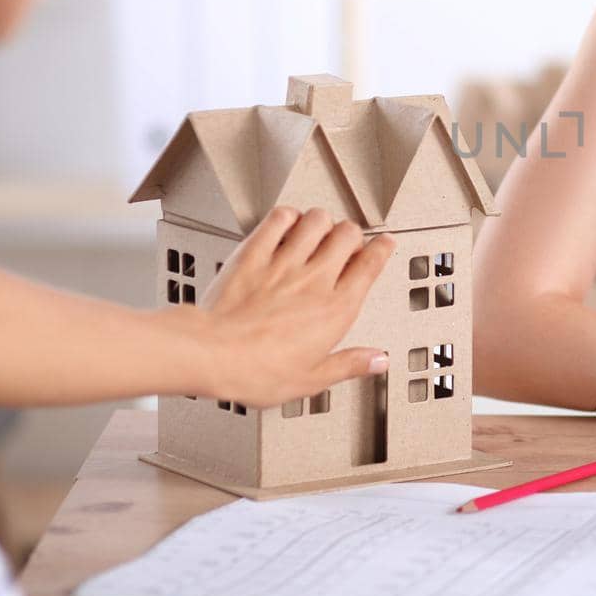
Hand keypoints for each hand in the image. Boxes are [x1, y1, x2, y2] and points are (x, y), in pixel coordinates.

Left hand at [179, 206, 395, 407]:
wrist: (211, 354)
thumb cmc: (256, 370)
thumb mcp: (311, 379)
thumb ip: (349, 364)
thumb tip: (377, 361)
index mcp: (334, 309)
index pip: (370, 266)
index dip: (382, 249)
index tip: (385, 244)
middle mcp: (314, 280)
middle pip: (348, 235)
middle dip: (353, 234)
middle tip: (348, 241)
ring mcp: (284, 263)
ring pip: (317, 220)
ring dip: (322, 221)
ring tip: (320, 229)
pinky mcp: (254, 254)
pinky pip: (278, 219)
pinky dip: (288, 216)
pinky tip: (287, 222)